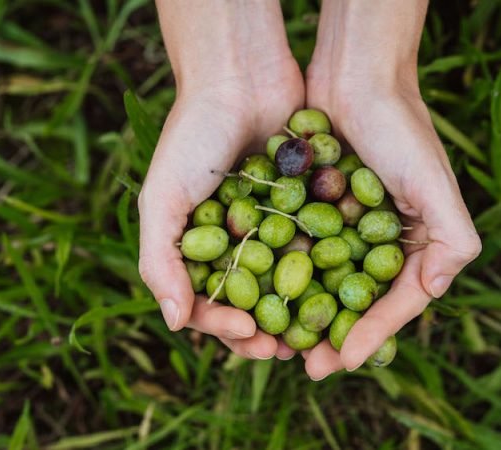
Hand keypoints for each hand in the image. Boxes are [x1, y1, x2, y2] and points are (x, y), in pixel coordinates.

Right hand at [139, 1, 301, 360]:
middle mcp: (235, 243)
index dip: (226, 328)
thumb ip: (160, 262)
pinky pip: (316, 249)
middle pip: (250, 303)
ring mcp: (272, 227)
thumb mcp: (161, 198)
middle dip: (266, 332)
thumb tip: (174, 325)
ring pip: (287, 285)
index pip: (208, 304)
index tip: (250, 336)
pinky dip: (325, 273)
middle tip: (287, 351)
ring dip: (299, 314)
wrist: (240, 77)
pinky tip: (340, 292)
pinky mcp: (306, 207)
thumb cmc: (192, 137)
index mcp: (196, 248)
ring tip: (314, 335)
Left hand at [299, 0, 480, 379]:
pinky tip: (262, 300)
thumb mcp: (435, 184)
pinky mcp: (312, 209)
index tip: (344, 361)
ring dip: (303, 317)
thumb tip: (436, 293)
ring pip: (322, 285)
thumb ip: (452, 240)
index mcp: (416, 243)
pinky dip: (282, 278)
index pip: (395, 303)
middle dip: (333, 337)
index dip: (371, 335)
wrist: (354, 75)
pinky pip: (298, 253)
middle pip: (355, 303)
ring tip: (280, 345)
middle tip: (307, 366)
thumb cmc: (400, 127)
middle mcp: (381, 241)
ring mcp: (345, 227)